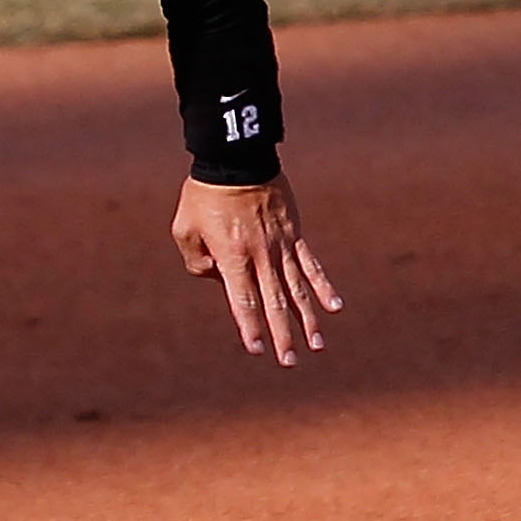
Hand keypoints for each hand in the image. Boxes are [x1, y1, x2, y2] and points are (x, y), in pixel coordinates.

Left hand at [171, 173, 342, 366]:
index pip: (242, 301)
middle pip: (273, 302)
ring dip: (307, 319)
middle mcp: (259, 255)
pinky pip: (311, 265)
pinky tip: (335, 308)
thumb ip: (196, 261)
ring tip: (316, 346)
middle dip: (281, 335)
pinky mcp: (294, 234)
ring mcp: (281, 245)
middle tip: (288, 361)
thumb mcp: (185, 228)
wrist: (236, 158)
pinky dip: (323, 287)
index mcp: (231, 257)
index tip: (256, 350)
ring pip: (297, 289)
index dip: (249, 327)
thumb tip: (216, 279)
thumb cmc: (204, 195)